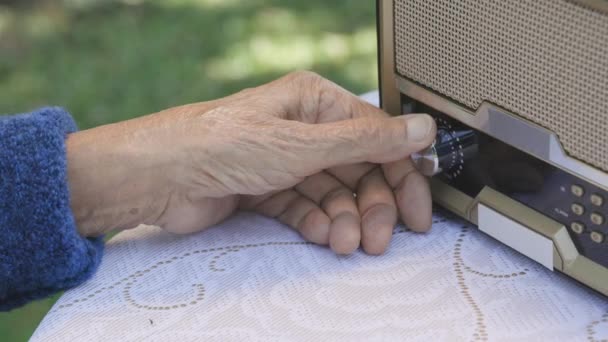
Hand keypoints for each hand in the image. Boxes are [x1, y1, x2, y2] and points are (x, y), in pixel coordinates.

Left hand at [67, 71, 435, 254]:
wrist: (159, 177)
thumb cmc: (219, 144)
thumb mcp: (304, 144)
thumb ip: (366, 141)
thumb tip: (420, 129)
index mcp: (315, 102)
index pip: (376, 137)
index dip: (401, 173)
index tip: (418, 208)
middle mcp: (301, 128)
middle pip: (357, 170)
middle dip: (371, 205)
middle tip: (380, 236)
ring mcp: (284, 160)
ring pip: (332, 194)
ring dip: (344, 220)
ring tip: (345, 243)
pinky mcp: (267, 188)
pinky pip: (306, 208)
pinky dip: (317, 223)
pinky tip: (323, 236)